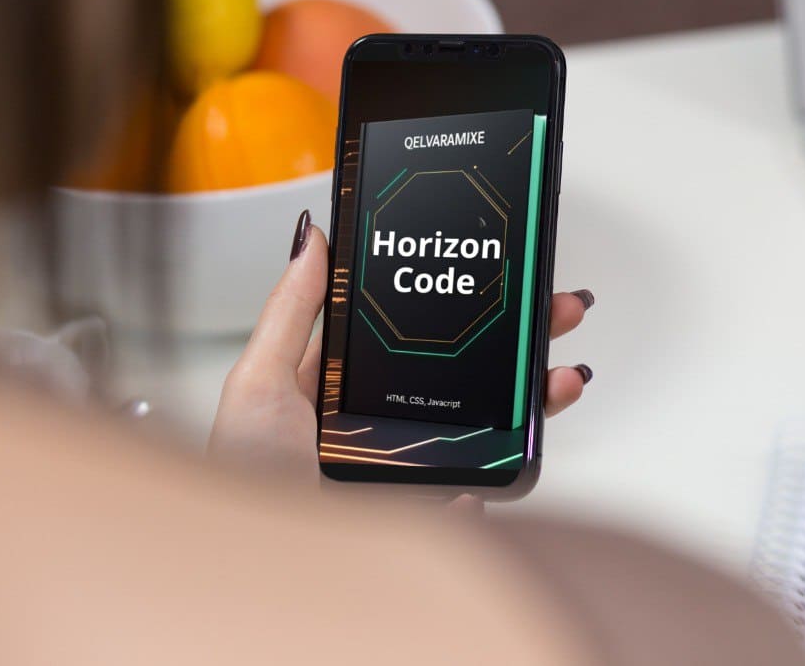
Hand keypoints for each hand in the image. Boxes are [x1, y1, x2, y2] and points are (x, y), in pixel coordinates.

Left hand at [208, 211, 593, 484]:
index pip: (416, 331)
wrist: (259, 567)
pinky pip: (477, 490)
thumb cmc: (243, 478)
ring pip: (487, 424)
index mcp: (345, 385)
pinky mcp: (427, 512)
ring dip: (533, 401)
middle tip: (557, 310)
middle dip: (521, 339)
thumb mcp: (258, 383)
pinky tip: (505, 456)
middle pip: (466, 371)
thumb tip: (311, 237)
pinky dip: (501, 475)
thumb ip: (290, 310)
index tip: (497, 274)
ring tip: (561, 380)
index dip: (460, 302)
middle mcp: (384, 422)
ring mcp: (411, 467)